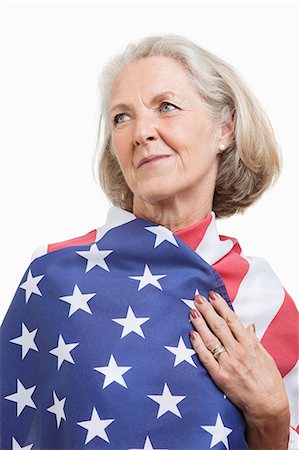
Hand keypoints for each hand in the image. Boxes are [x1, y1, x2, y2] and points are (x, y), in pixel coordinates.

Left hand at [189, 291, 289, 448]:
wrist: (267, 406)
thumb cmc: (269, 381)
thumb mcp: (265, 356)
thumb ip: (254, 340)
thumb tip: (249, 327)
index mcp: (249, 344)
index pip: (232, 320)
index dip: (221, 306)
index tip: (212, 295)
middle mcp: (238, 351)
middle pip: (219, 325)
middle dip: (207, 310)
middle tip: (197, 298)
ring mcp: (228, 363)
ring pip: (210, 339)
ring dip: (200, 323)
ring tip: (192, 311)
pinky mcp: (219, 376)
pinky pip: (206, 358)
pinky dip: (198, 345)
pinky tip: (192, 334)